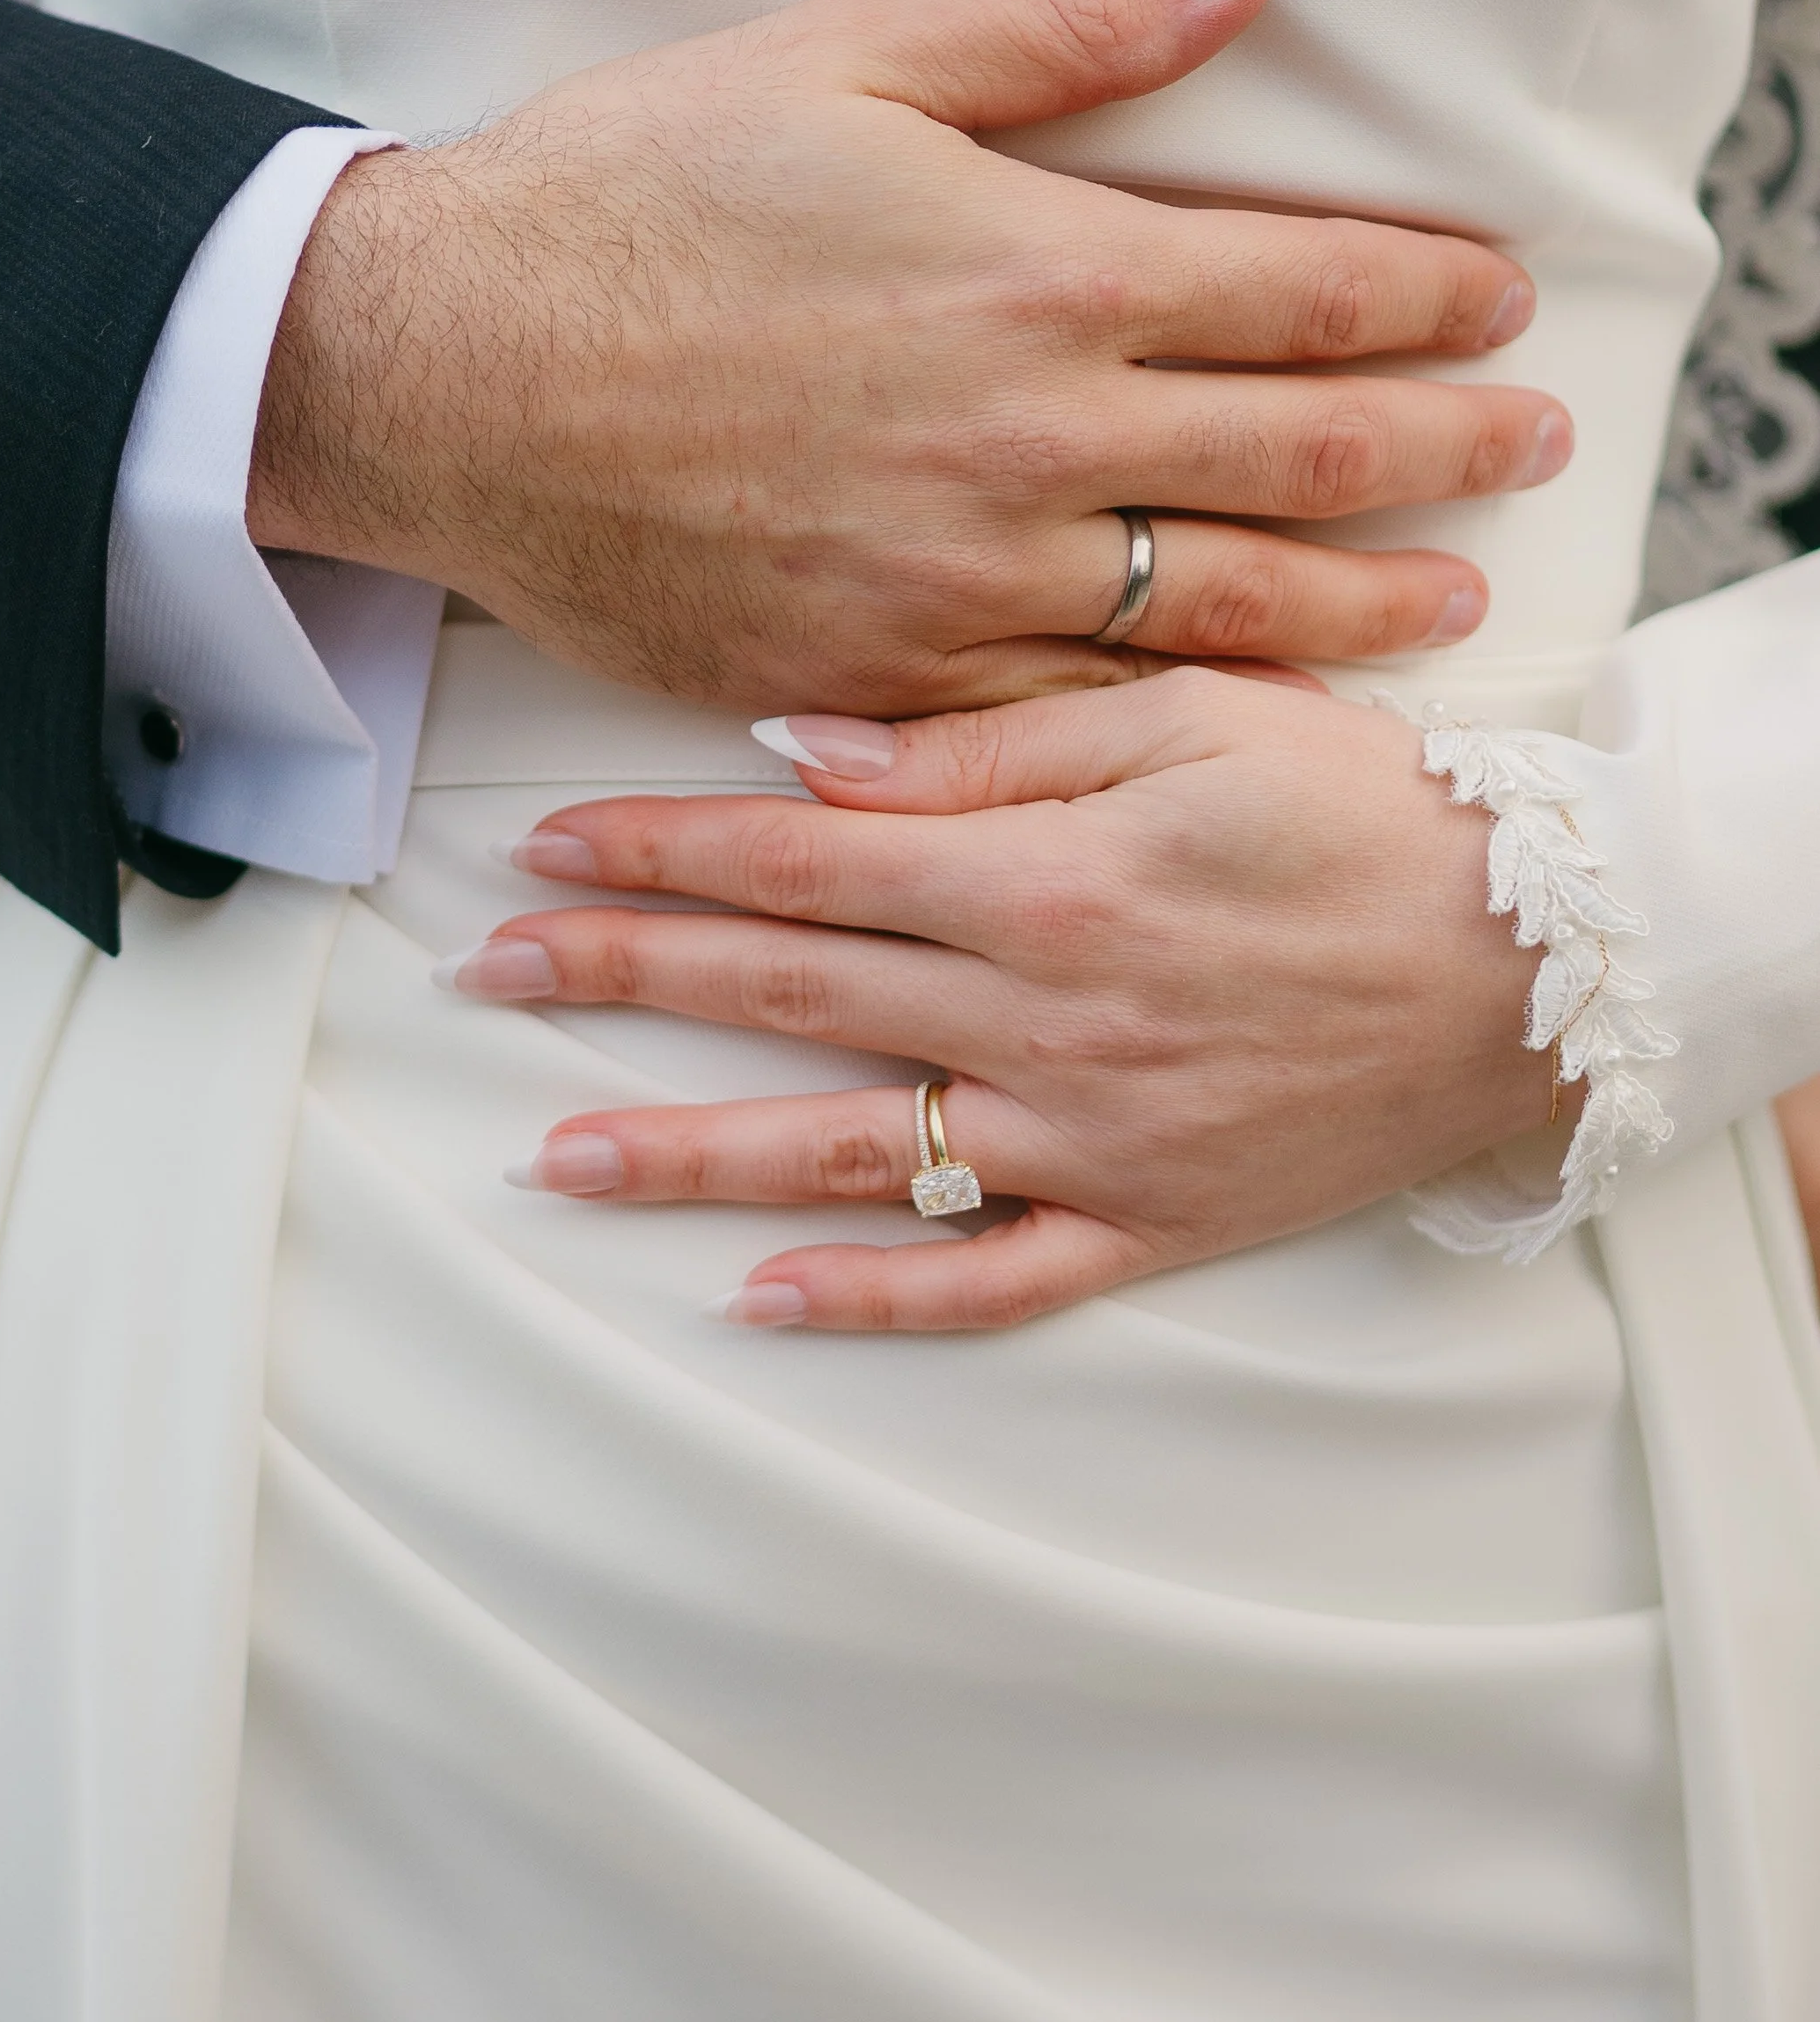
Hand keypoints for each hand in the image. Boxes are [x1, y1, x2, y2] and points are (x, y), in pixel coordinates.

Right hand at [249, 0, 1566, 716]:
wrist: (446, 372)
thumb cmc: (630, 201)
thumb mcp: (843, 64)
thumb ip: (1062, 36)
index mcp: (1038, 272)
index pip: (1308, 290)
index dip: (1430, 295)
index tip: (1497, 301)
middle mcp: (1030, 441)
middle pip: (1306, 455)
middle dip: (1447, 447)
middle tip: (1530, 447)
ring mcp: (962, 576)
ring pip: (1223, 606)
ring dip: (1361, 601)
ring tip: (1445, 601)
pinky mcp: (884, 675)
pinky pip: (1072, 707)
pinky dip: (1179, 707)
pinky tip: (1246, 703)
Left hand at [440, 673, 1554, 1330]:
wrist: (1537, 961)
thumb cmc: (1366, 809)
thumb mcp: (1191, 718)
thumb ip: (989, 745)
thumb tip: (806, 758)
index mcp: (1044, 875)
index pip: (798, 859)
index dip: (657, 850)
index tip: (542, 846)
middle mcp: (1042, 1015)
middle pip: (788, 991)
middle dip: (620, 976)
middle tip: (485, 969)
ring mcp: (1089, 1136)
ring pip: (852, 1152)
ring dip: (690, 1155)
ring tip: (552, 1155)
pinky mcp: (1148, 1223)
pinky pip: (991, 1282)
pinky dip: (876, 1301)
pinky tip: (760, 1304)